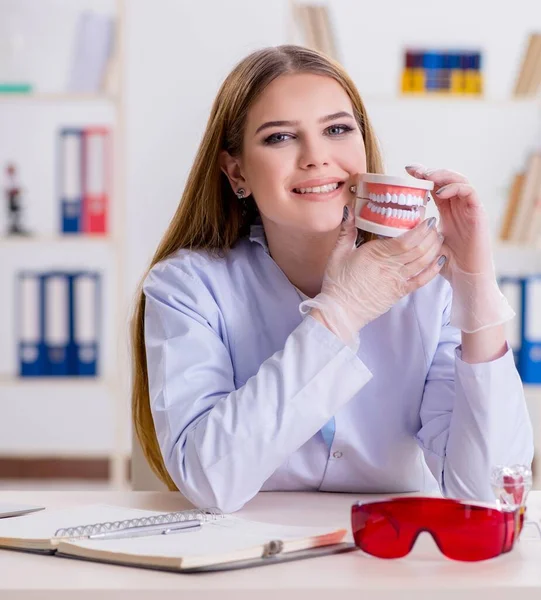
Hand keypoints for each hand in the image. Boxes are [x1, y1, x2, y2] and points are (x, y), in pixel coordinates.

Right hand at [302, 207, 444, 348]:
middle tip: (433, 226)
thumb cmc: (338, 284)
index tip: (427, 220)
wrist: (339, 312)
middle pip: (419, 249)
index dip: (421, 229)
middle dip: (430, 236)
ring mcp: (397, 280)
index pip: (406, 240)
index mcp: (375, 254)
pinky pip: (422, 280)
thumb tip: (349, 210)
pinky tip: (440, 260)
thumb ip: (347, 230)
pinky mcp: (399, 293)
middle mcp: (390, 267)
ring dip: (434, 249)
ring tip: (438, 238)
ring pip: (423, 262)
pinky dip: (433, 269)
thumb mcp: (338, 253)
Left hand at [404, 164, 493, 276]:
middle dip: (430, 172)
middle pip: (447, 179)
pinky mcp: (478, 213)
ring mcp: (469, 208)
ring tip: (426, 177)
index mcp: (447, 211)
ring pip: (459, 180)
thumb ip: (414, 230)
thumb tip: (387, 224)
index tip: (406, 171)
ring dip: (442, 175)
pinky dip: (455, 188)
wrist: (466, 277)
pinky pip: (469, 192)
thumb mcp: (424, 243)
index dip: (423, 176)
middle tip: (414, 171)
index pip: (435, 186)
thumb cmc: (446, 263)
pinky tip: (440, 193)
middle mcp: (459, 206)